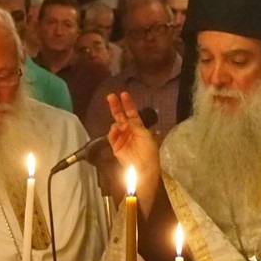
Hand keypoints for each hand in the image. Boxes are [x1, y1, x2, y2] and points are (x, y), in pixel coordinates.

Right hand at [107, 91, 159, 216]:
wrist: (144, 167)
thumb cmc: (149, 151)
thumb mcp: (145, 135)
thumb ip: (135, 125)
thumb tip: (125, 119)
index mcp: (138, 127)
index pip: (132, 113)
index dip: (128, 104)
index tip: (124, 94)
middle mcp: (129, 131)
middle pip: (120, 116)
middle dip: (116, 107)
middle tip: (111, 96)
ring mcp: (121, 138)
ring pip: (115, 125)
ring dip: (118, 123)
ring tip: (123, 126)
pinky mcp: (116, 146)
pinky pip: (112, 136)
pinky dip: (113, 131)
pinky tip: (117, 129)